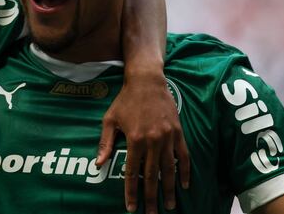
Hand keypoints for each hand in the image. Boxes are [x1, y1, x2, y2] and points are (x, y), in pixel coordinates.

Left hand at [96, 74, 189, 213]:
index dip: (131, 192)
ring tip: (170, 205)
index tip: (131, 208)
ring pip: (169, 169)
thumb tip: (99, 163)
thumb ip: (105, 143)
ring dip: (169, 189)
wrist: (147, 82)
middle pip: (152, 176)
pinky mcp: (178, 133)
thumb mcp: (110, 119)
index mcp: (134, 139)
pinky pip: (183, 157)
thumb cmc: (125, 100)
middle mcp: (152, 141)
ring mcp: (167, 138)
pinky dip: (184, 172)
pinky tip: (184, 185)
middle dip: (151, 197)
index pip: (132, 172)